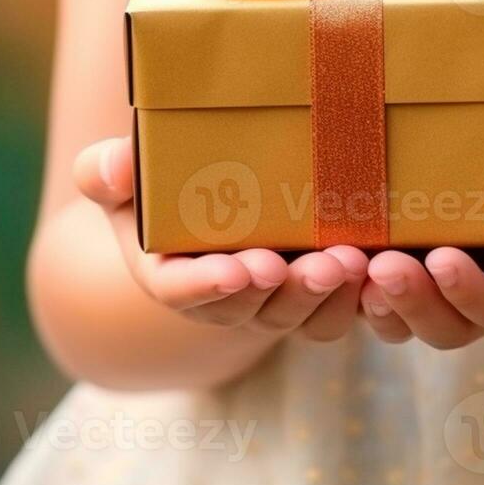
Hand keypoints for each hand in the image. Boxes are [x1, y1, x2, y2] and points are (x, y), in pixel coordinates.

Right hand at [73, 137, 368, 340]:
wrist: (203, 193)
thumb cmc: (154, 183)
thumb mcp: (122, 175)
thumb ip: (105, 171)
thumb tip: (112, 168)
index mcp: (169, 272)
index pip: (182, 290)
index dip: (208, 284)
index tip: (237, 270)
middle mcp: (222, 297)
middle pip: (249, 308)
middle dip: (278, 291)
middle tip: (302, 266)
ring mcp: (270, 301)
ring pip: (299, 316)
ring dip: (322, 295)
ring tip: (347, 263)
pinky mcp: (311, 294)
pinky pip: (335, 313)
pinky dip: (357, 299)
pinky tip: (378, 269)